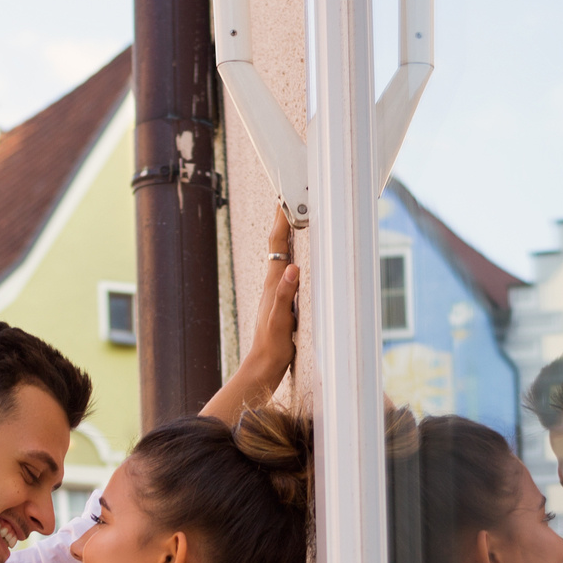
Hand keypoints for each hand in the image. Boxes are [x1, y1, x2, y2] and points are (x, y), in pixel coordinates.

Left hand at [203, 216, 301, 422]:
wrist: (264, 365)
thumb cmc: (272, 345)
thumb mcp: (280, 320)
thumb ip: (285, 294)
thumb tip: (293, 268)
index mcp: (273, 283)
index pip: (278, 244)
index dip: (281, 220)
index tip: (285, 198)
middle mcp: (274, 282)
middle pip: (279, 243)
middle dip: (284, 219)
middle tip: (290, 197)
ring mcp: (277, 290)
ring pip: (283, 254)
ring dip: (288, 234)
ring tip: (295, 215)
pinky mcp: (282, 299)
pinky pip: (288, 268)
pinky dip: (293, 253)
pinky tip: (299, 253)